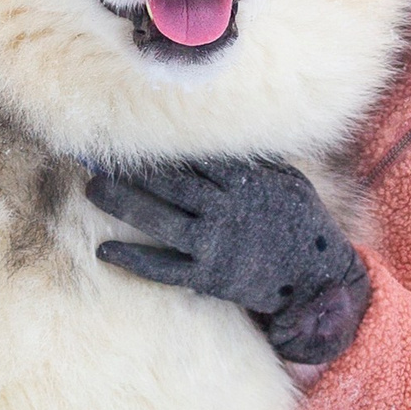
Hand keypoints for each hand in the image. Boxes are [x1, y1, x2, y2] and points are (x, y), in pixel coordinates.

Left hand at [86, 159, 371, 367]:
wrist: (317, 276)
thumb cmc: (303, 222)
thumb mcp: (288, 181)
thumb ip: (253, 163)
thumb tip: (222, 140)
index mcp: (244, 182)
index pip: (192, 159)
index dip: (158, 147)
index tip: (130, 133)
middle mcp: (224, 210)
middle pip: (167, 184)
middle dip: (132, 170)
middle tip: (97, 157)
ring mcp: (214, 244)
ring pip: (158, 220)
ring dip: (122, 204)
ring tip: (93, 190)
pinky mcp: (208, 276)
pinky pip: (163, 267)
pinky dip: (133, 260)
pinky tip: (106, 251)